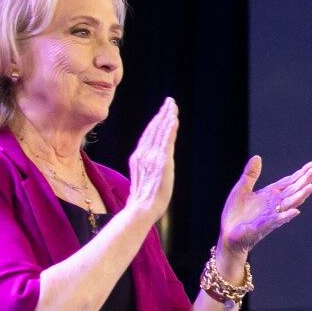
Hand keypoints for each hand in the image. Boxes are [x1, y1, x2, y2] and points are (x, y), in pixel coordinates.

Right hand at [126, 97, 178, 222]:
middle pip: (154, 129)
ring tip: (173, 106)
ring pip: (160, 133)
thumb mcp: (141, 177)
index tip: (162, 112)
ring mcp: (152, 157)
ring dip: (167, 117)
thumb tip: (149, 160)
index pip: (148, 134)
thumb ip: (145, 165)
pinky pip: (166, 142)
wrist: (141, 208)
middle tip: (170, 102)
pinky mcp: (161, 162)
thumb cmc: (143, 199)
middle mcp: (143, 154)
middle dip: (162, 114)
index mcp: (138, 157)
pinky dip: (170, 130)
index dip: (156, 121)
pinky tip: (173, 120)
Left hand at [218, 156, 311, 256]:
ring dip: (300, 196)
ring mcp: (270, 215)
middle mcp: (274, 204)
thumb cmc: (236, 214)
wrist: (228, 234)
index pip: (288, 182)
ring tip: (311, 187)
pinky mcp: (262, 226)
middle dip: (303, 181)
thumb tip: (257, 157)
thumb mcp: (241, 189)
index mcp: (270, 195)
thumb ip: (250, 175)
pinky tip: (295, 211)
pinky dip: (285, 216)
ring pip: (288, 204)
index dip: (300, 174)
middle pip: (292, 191)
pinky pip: (276, 220)